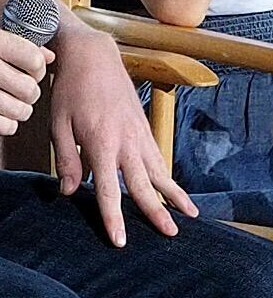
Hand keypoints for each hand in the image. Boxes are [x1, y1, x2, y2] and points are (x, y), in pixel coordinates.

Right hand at [0, 31, 52, 135]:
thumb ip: (20, 42)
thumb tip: (49, 57)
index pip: (33, 59)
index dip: (38, 66)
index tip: (33, 68)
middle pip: (29, 88)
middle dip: (31, 91)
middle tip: (24, 88)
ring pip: (20, 110)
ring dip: (22, 110)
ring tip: (16, 103)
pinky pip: (5, 126)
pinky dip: (8, 124)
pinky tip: (4, 115)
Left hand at [49, 24, 198, 246]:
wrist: (94, 56)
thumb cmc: (72, 90)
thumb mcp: (58, 126)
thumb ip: (65, 160)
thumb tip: (67, 193)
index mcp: (101, 144)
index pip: (108, 190)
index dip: (115, 218)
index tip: (121, 241)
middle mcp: (126, 142)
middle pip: (143, 185)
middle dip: (157, 211)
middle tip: (171, 234)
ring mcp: (139, 134)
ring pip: (160, 171)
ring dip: (175, 195)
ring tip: (191, 215)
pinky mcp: (145, 128)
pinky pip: (159, 158)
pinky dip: (168, 176)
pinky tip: (175, 190)